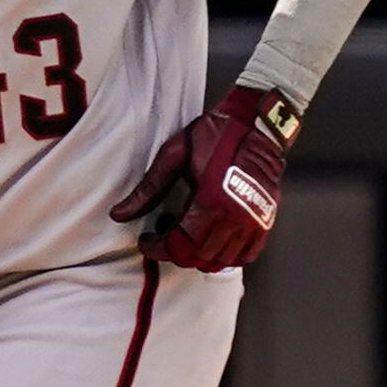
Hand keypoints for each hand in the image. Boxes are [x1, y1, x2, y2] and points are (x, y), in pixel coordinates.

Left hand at [110, 84, 293, 269]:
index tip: (146, 241)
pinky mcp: (266, 221)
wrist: (258, 124)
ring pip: (221, 261)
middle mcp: (235, 218)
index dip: (157, 248)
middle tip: (163, 233)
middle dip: (175, 252)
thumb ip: (148, 189)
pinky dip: (226, 255)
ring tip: (188, 233)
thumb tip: (119, 214)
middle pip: (198, 257)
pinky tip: (212, 239)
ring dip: (199, 255)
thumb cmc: (217, 135)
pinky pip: (245, 255)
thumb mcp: (175, 156)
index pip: (179, 246)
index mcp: (211, 203)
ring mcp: (254, 223)